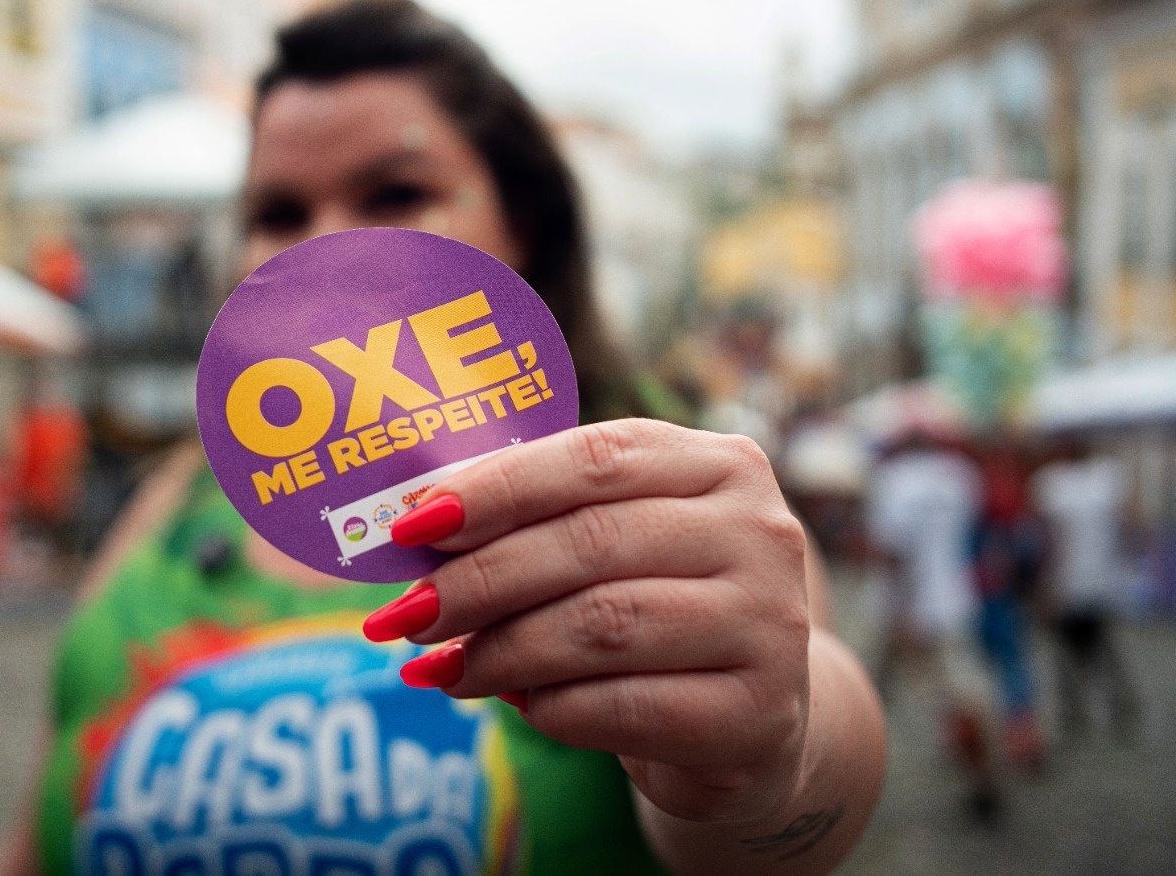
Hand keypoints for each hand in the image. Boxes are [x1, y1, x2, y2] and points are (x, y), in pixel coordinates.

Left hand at [363, 419, 812, 824]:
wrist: (751, 719)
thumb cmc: (658, 605)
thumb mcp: (616, 542)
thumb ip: (541, 518)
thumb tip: (414, 528)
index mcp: (722, 464)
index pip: (594, 456)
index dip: (496, 487)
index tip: (411, 525)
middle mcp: (759, 534)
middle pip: (590, 541)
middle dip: (480, 578)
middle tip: (405, 611)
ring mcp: (769, 626)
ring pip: (602, 623)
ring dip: (500, 648)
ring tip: (438, 664)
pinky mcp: (756, 716)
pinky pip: (621, 706)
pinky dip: (549, 706)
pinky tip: (515, 705)